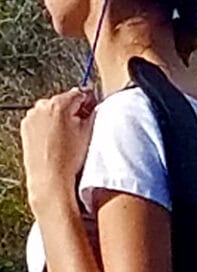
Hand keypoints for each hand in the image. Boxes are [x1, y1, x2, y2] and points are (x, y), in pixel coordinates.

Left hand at [20, 89, 96, 210]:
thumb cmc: (69, 158)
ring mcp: (31, 118)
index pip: (80, 93)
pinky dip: (50, 126)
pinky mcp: (26, 128)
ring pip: (52, 110)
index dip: (90, 102)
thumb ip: (93, 111)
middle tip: (82, 126)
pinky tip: (58, 139)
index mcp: (58, 104)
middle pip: (64, 101)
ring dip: (61, 118)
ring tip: (69, 136)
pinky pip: (42, 120)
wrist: (50, 177)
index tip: (94, 109)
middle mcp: (41, 108)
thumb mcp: (90, 131)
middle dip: (74, 110)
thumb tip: (93, 105)